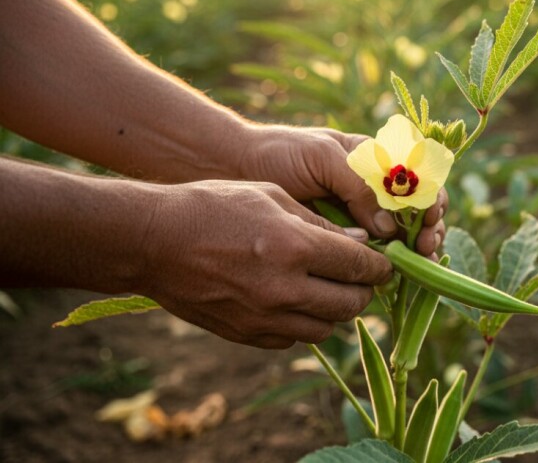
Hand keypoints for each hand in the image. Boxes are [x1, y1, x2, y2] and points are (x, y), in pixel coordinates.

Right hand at [138, 180, 391, 348]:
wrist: (152, 242)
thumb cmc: (212, 206)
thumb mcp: (271, 197)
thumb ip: (321, 225)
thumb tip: (361, 245)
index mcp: (294, 247)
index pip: (359, 266)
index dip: (380, 266)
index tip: (385, 263)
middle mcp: (284, 289)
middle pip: (351, 304)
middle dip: (364, 291)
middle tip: (360, 278)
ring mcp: (263, 318)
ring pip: (326, 328)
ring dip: (335, 311)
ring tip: (328, 291)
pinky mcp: (245, 335)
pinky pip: (292, 340)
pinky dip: (302, 324)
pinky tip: (295, 303)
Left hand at [237, 124, 446, 256]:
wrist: (237, 171)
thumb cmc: (281, 154)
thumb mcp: (322, 158)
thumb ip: (358, 185)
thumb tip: (389, 226)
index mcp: (376, 160)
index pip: (420, 177)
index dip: (432, 196)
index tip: (430, 214)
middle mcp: (375, 190)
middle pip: (420, 210)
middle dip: (430, 228)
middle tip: (425, 245)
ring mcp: (361, 218)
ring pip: (404, 236)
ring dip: (417, 250)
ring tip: (417, 261)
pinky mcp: (344, 242)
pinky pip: (375, 255)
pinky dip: (391, 265)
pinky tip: (397, 275)